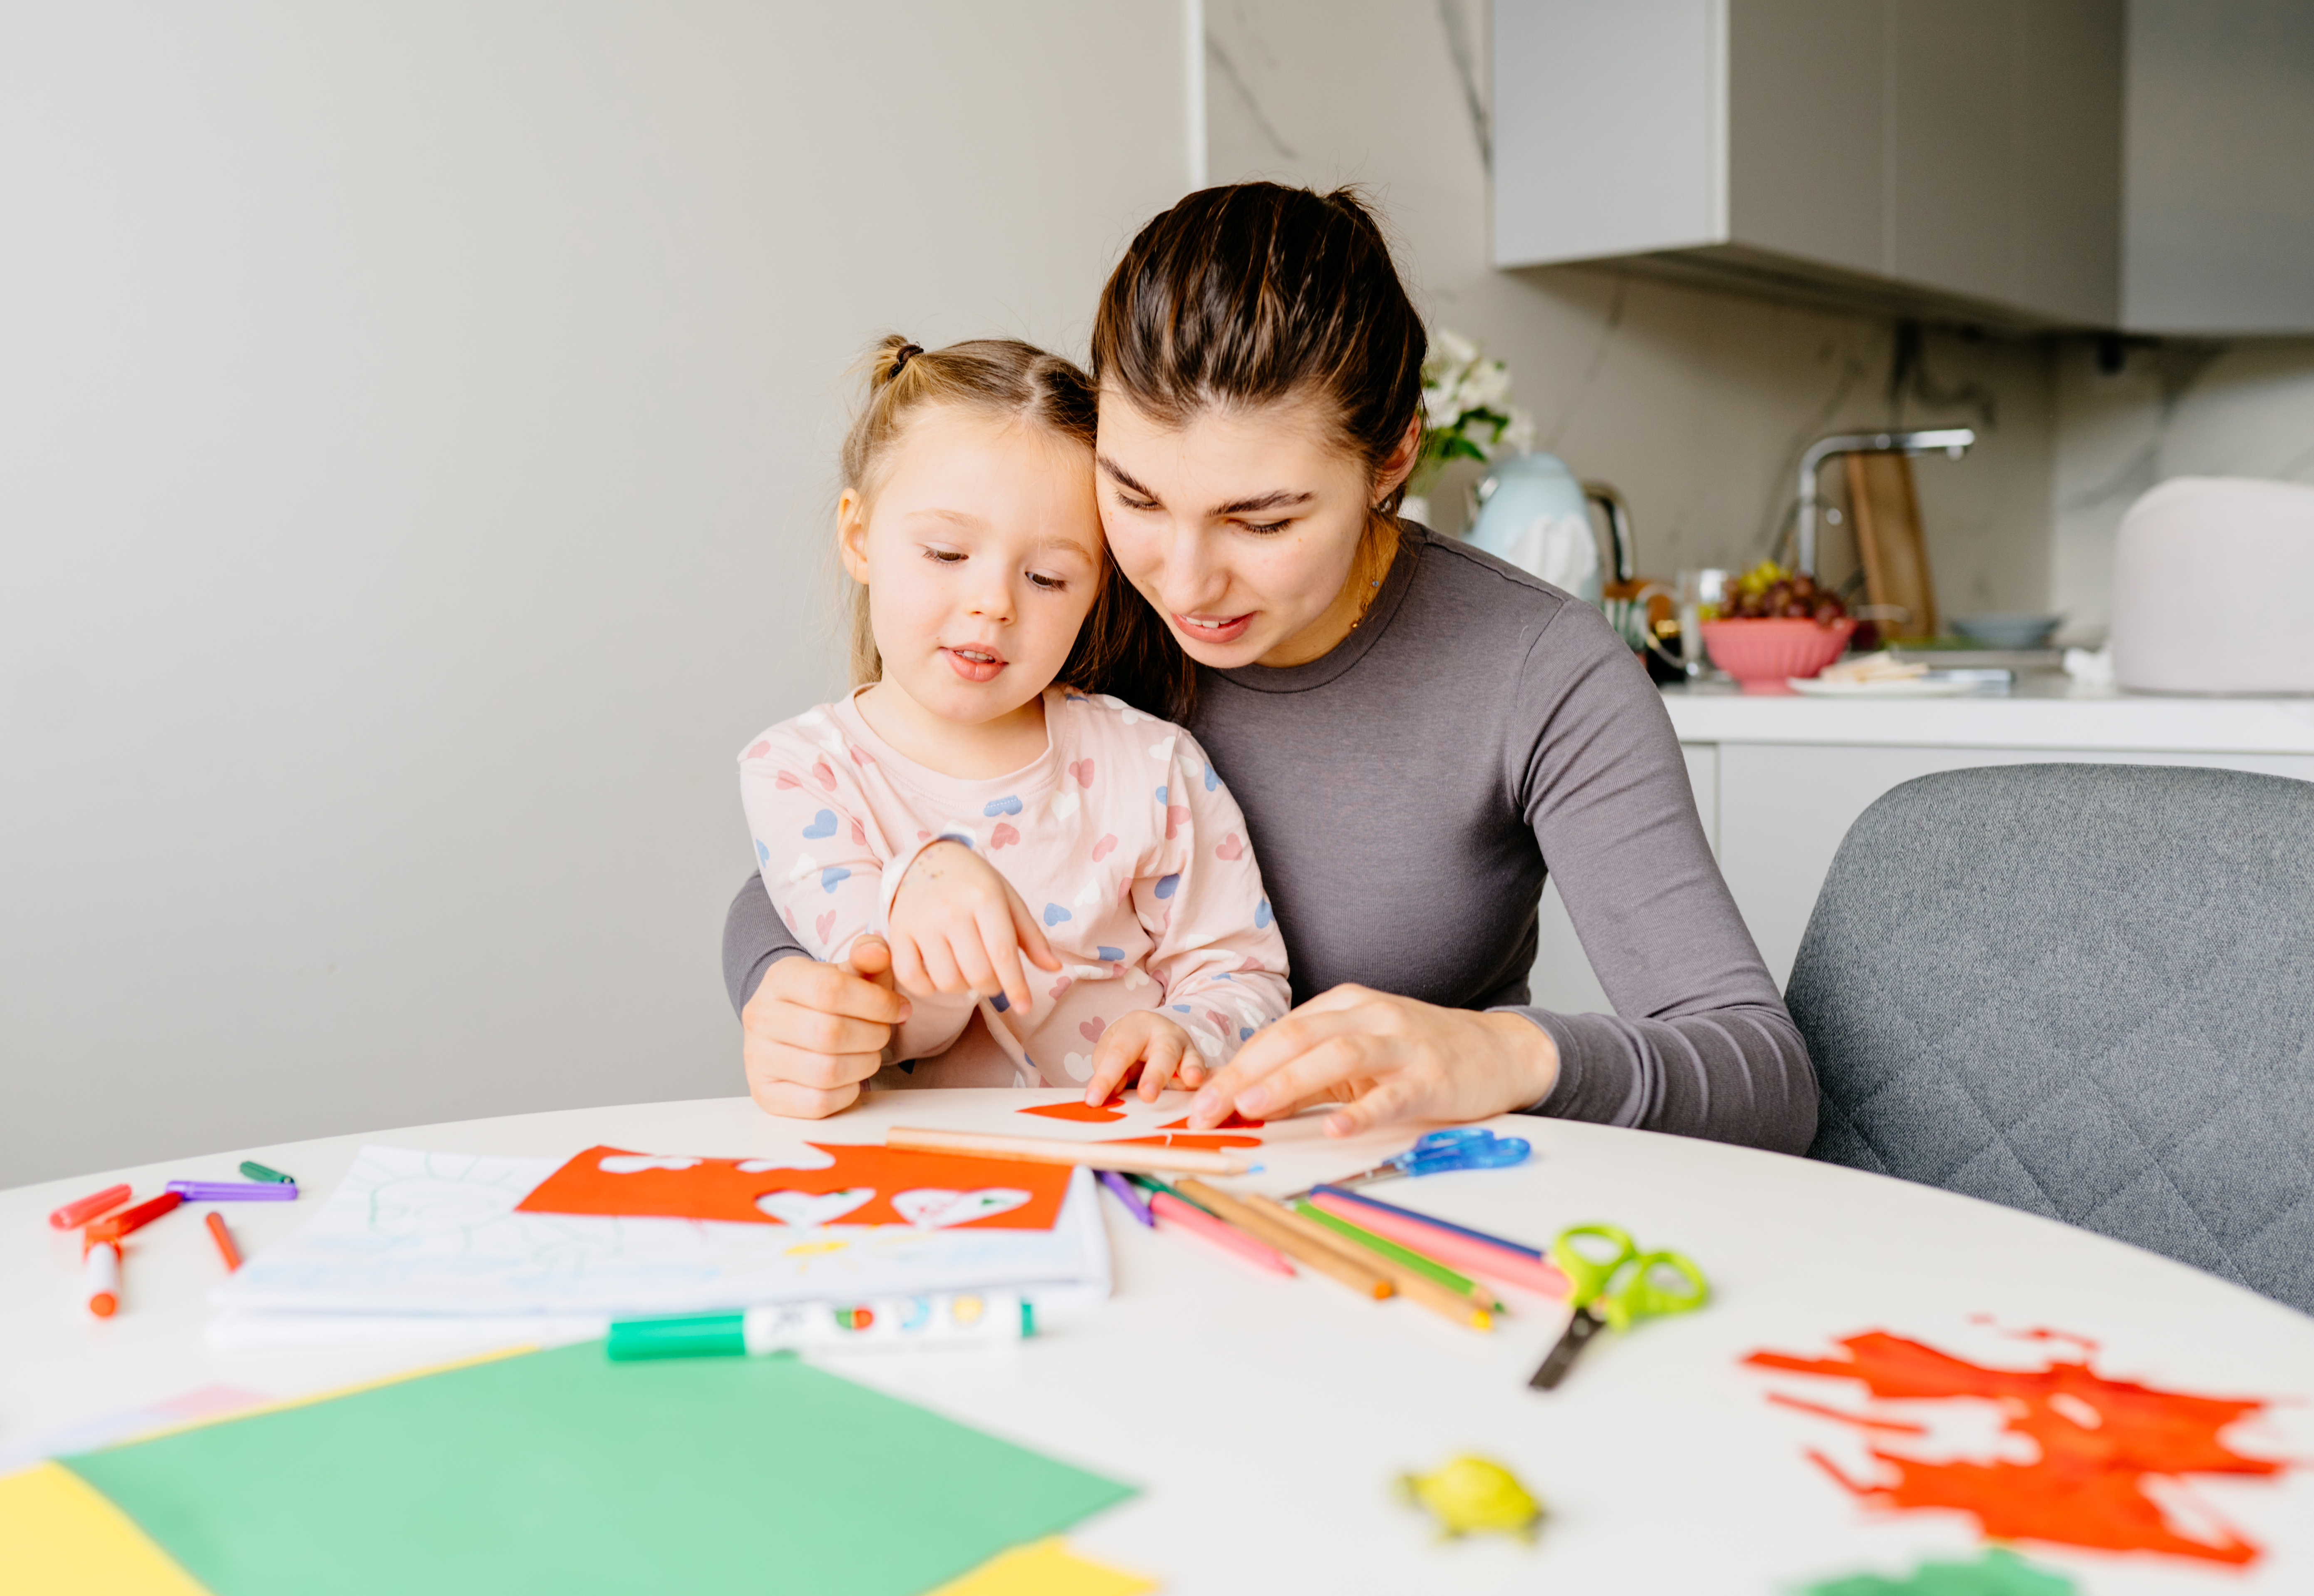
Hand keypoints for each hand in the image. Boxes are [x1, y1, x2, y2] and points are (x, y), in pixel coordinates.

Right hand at [741, 936, 911, 1118]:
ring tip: (870, 1053)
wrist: (792, 1027)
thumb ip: (869, 956)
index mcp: (780, 978)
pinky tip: (851, 1077)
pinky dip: (846, 1093)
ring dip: (864, 1064)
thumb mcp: (850, 970)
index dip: (877, 1003)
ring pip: (825, 1072)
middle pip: (830, 1033)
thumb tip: (878, 952)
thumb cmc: (829, 999)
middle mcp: (760, 1016)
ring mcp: (757, 1058)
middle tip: (884, 1033)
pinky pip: (817, 1103)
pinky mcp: (765, 1094)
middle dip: (873, 1035)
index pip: (831, 989)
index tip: (900, 1009)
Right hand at [888, 842, 1062, 1012]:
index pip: (1003, 954)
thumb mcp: (1008, 900)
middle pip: (977, 973)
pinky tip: (937, 975)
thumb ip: (1031, 936)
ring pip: (946, 981)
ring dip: (962, 987)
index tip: (1024, 1008)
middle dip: (991, 987)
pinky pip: (911, 977)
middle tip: (991, 978)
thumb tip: (1054, 968)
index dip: (1016, 987)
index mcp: (984, 897)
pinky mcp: (898, 931)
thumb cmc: (975, 883)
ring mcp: (921, 921)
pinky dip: (927, 988)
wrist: (928, 858)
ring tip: (965, 970)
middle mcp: (951, 909)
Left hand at [1083, 1011, 1204, 1105]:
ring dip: (1189, 1071)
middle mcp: (1165, 1033)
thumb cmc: (1128, 1047)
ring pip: (1189, 1058)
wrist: (1153, 1032)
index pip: (1119, 1052)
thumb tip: (1115, 1093)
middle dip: (1154, 1075)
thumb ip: (1110, 1071)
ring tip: (1191, 1081)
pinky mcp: (1199, 1063)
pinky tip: (1203, 1089)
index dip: (1106, 1077)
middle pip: (1161, 1052)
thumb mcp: (1110, 1053)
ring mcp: (1186, 1047)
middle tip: (1147, 1096)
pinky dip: (1204, 1081)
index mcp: (1136, 1026)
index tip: (1093, 1100)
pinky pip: (1204, 1072)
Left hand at [1182, 984, 1558, 1136]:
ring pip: (1337, 1056)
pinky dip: (1362, 1112)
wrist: (1498, 1051)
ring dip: (1290, 1083)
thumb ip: (1308, 1076)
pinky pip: (1392, 1095)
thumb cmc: (1418, 1054)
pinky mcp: (1432, 1077)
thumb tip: (1248, 1102)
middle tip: (1209, 1110)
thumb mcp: (1359, 1056)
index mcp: (1345, 1006)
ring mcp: (1403, 1044)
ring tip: (1252, 1107)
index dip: (1235, 1065)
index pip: (1278, 1033)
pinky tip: (1336, 1129)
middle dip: (1246, 1074)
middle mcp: (1370, 1016)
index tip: (1201, 1102)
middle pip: (1297, 1038)